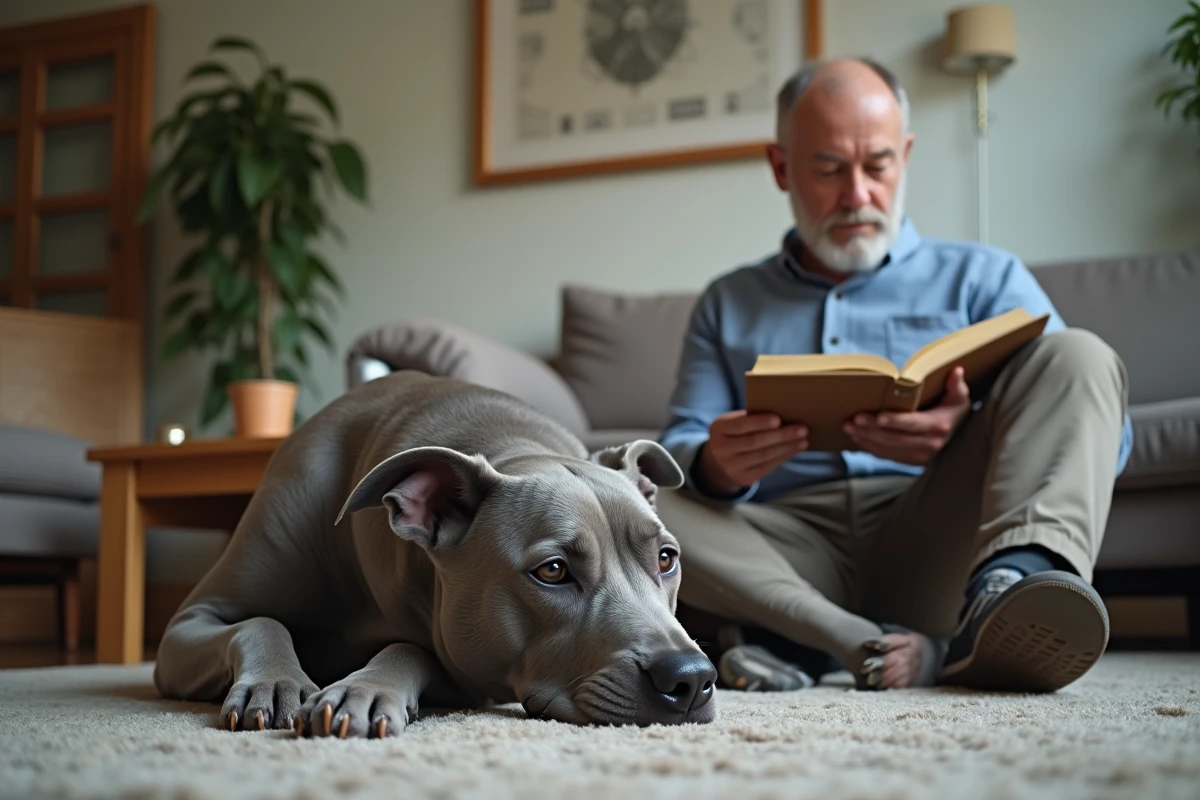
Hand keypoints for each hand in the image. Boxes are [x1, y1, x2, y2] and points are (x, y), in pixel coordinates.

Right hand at [697, 410, 807, 495]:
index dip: (759, 422)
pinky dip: (783, 457)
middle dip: (780, 435)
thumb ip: (750, 418)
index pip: (740, 425)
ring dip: (787, 447)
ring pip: (764, 455)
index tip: (778, 419)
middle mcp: (721, 449)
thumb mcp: (733, 422)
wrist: (719, 462)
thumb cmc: (734, 434)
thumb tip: (784, 414)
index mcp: (718, 429)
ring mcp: (732, 467)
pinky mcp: (744, 478)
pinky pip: (767, 467)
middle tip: (802, 429)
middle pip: (754, 442)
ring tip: (803, 439)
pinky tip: (795, 449)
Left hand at [843, 367, 971, 465]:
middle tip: (852, 420)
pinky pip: (886, 455)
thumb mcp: (959, 395)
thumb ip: (956, 384)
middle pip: (894, 438)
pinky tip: (856, 436)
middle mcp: (929, 445)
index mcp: (939, 426)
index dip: (896, 421)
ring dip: (865, 438)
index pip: (914, 424)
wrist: (958, 432)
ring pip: (887, 448)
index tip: (878, 416)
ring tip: (848, 426)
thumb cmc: (954, 408)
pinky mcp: (909, 461)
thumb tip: (956, 371)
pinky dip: (869, 446)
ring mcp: (919, 456)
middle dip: (871, 429)